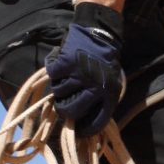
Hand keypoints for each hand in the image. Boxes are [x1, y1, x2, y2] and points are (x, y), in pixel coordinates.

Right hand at [46, 3, 124, 135]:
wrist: (99, 33)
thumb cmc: (103, 61)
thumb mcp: (109, 83)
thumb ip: (98, 101)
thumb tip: (81, 122)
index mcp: (110, 95)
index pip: (95, 123)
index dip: (84, 130)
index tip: (76, 129)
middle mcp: (96, 87)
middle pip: (70, 112)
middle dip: (63, 110)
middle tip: (62, 104)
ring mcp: (80, 75)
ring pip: (59, 93)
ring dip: (59, 86)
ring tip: (67, 76)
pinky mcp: (67, 63)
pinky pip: (53, 75)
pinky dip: (53, 69)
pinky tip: (61, 64)